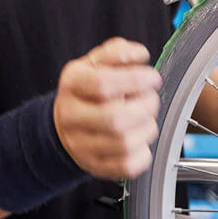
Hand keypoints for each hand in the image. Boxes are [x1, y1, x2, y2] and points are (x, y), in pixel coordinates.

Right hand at [53, 38, 160, 179]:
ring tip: (146, 117)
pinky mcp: (94, 166)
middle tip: (151, 99)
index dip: (135, 80)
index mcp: (72, 84)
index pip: (102, 84)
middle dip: (145, 106)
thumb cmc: (88, 89)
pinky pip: (126, 166)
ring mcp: (80, 145)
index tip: (152, 78)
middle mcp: (71, 116)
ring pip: (124, 143)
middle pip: (114, 118)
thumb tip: (139, 55)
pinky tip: (140, 138)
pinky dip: (143, 153)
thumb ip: (118, 52)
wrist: (65, 122)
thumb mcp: (97, 61)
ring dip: (147, 128)